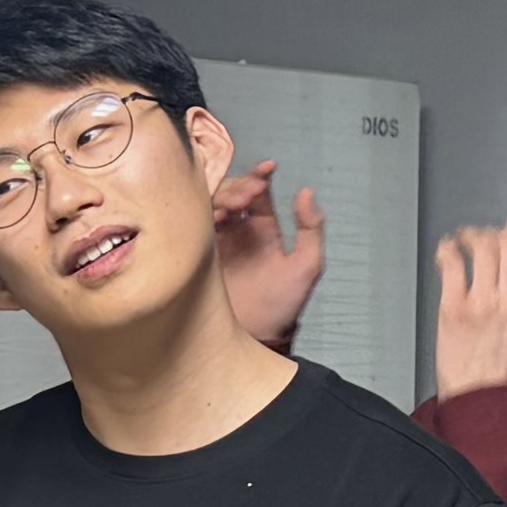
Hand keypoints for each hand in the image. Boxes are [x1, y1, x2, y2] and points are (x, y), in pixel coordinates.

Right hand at [213, 161, 325, 350]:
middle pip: (232, 193)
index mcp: (264, 229)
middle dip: (239, 187)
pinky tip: (212, 218)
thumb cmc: (281, 307)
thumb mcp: (307, 267)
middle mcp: (239, 231)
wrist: (255, 336)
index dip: (260, 177)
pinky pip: (193, 225)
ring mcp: (217, 241)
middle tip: (246, 196)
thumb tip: (306, 192)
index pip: (258, 193)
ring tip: (231, 208)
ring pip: (212, 205)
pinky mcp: (197, 253)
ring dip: (221, 198)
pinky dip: (200, 215)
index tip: (267, 170)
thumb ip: (312, 229)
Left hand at [431, 222, 506, 397]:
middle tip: (488, 236)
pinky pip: (452, 264)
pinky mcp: (455, 307)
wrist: (485, 407)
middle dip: (497, 235)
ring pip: (482, 248)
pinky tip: (448, 248)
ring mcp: (484, 301)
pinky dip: (449, 249)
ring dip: (473, 236)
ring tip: (466, 238)